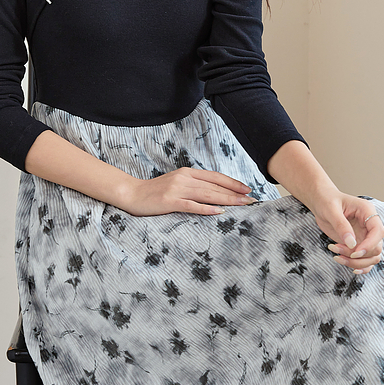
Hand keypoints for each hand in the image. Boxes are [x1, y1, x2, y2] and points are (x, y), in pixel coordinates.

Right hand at [119, 167, 257, 217]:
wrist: (132, 193)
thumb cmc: (155, 191)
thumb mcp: (176, 183)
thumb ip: (193, 185)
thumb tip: (214, 192)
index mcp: (187, 172)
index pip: (215, 177)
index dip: (233, 182)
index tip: (247, 189)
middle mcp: (184, 178)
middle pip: (214, 186)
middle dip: (235, 193)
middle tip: (252, 199)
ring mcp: (176, 189)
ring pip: (207, 194)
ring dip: (227, 200)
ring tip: (242, 205)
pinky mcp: (169, 201)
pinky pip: (191, 205)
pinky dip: (206, 208)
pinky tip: (219, 211)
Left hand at [310, 189, 383, 274]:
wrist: (321, 202)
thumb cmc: (327, 201)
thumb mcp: (331, 210)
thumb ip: (342, 226)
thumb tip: (351, 244)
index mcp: (368, 212)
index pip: (378, 232)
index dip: (369, 245)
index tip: (354, 253)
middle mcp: (370, 225)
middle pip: (376, 248)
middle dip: (358, 255)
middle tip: (337, 250)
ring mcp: (365, 236)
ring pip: (372, 257)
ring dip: (356, 262)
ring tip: (336, 256)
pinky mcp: (359, 244)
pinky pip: (366, 260)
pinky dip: (359, 266)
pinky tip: (345, 263)